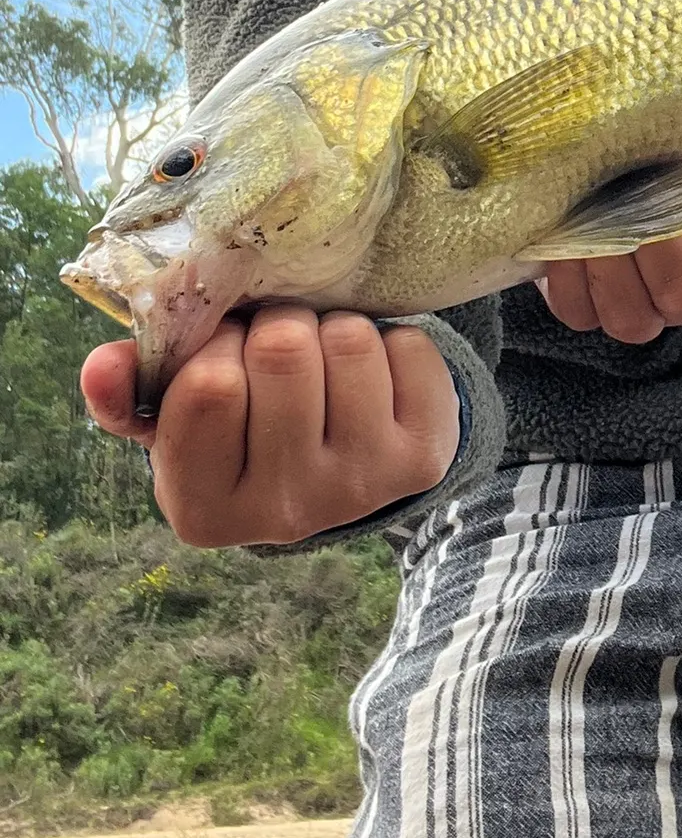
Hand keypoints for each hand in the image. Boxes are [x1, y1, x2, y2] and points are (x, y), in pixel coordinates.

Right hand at [81, 308, 459, 547]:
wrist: (340, 463)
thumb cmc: (245, 429)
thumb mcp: (176, 420)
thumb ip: (128, 392)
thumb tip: (102, 364)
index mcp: (205, 510)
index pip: (208, 387)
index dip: (216, 344)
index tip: (225, 350)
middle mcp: (286, 513)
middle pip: (283, 352)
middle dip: (277, 325)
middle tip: (278, 342)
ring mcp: (362, 487)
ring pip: (349, 341)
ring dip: (332, 327)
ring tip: (323, 356)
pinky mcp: (423, 458)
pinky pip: (410, 348)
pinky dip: (392, 339)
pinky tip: (373, 373)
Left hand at [539, 183, 681, 342]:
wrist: (632, 158)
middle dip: (663, 243)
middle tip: (647, 190)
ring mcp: (643, 310)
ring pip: (634, 319)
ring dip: (615, 265)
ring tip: (604, 212)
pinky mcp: (589, 308)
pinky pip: (580, 312)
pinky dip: (572, 273)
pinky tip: (572, 230)